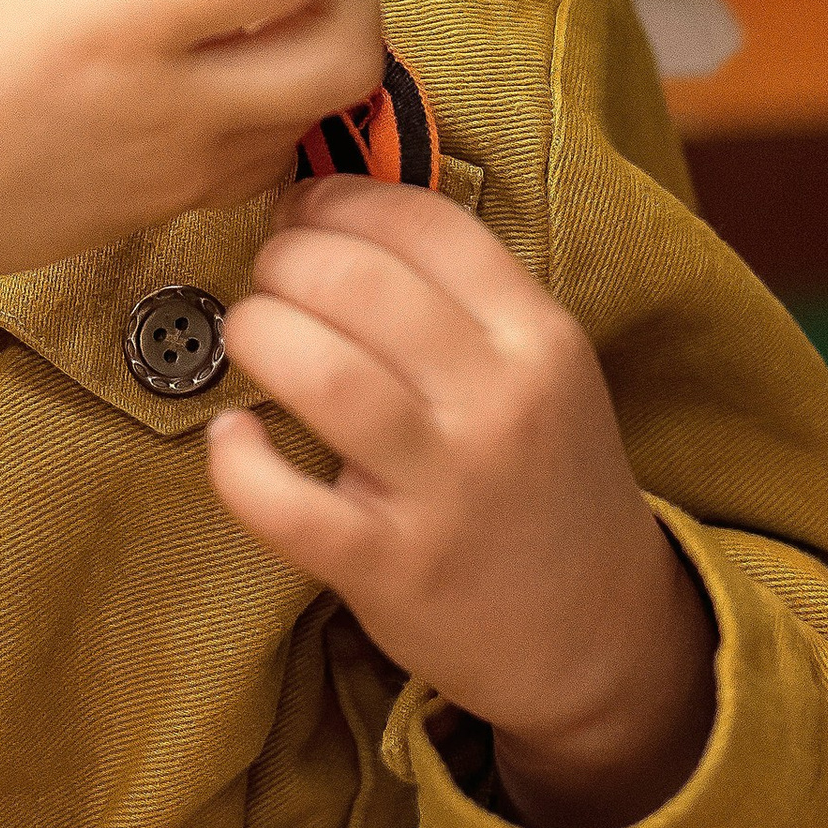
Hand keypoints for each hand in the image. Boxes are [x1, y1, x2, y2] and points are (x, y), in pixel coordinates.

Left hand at [206, 184, 718, 827]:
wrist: (595, 629)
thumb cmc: (543, 474)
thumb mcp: (540, 365)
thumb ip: (462, 292)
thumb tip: (335, 206)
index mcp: (538, 337)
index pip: (427, 223)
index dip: (342, 198)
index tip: (303, 207)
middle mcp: (499, 405)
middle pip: (361, 285)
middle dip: (287, 259)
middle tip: (268, 275)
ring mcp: (446, 490)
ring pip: (324, 376)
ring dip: (260, 334)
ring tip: (248, 335)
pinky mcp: (392, 568)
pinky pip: (288, 504)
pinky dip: (239, 461)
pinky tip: (231, 436)